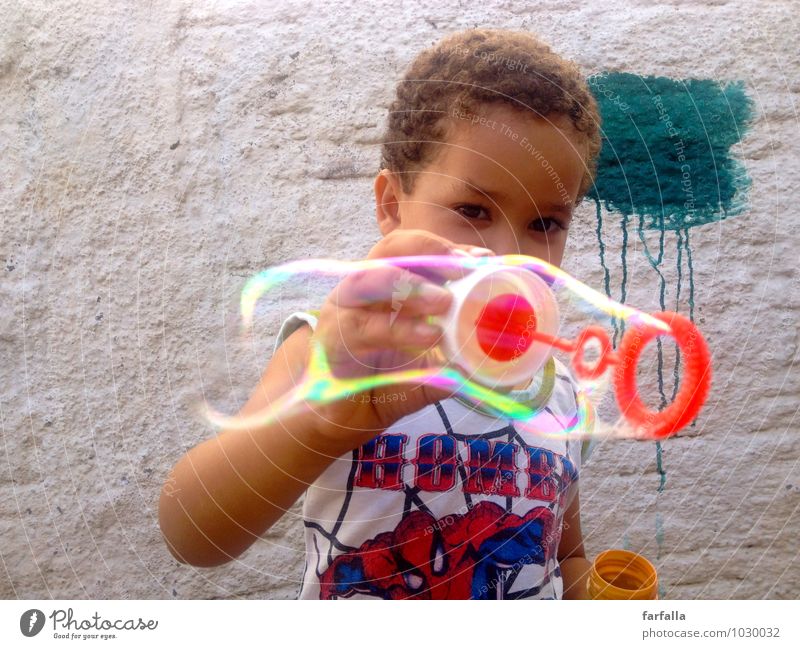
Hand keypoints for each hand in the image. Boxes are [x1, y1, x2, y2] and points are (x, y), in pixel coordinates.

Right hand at [304, 229, 492, 453]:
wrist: (332, 418)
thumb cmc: (378, 383)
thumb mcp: (424, 372)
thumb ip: (452, 365)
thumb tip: (495, 370)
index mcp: (385, 287)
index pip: (415, 252)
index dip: (448, 249)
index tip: (483, 257)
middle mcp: (361, 290)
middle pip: (390, 251)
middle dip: (430, 253)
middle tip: (466, 267)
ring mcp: (342, 311)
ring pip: (371, 280)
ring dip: (411, 285)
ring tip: (445, 300)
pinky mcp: (331, 339)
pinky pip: (363, 325)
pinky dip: (398, 327)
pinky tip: (428, 334)